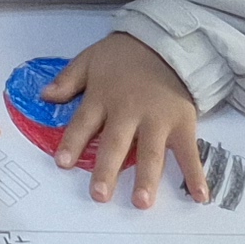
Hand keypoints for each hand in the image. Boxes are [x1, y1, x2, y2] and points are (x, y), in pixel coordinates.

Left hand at [44, 32, 208, 208]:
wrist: (165, 41)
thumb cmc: (124, 54)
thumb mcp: (89, 59)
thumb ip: (68, 80)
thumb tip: (44, 96)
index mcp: (103, 97)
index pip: (83, 122)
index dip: (72, 143)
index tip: (62, 163)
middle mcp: (129, 111)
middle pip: (116, 143)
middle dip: (107, 170)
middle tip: (100, 195)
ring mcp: (157, 119)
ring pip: (150, 152)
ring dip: (147, 178)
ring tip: (141, 202)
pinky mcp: (182, 123)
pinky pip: (189, 152)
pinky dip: (196, 174)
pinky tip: (200, 196)